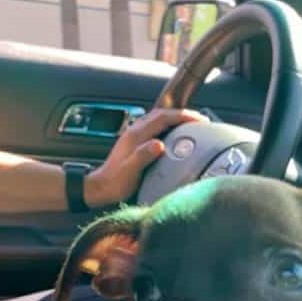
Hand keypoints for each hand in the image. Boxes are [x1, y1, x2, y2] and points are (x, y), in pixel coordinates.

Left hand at [84, 108, 206, 207]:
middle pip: (162, 113)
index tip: (199, 120)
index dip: (183, 116)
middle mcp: (135, 131)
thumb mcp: (131, 171)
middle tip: (200, 119)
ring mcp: (134, 135)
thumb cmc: (116, 183)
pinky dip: (168, 125)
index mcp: (136, 136)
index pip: (164, 118)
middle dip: (183, 114)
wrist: (101, 187)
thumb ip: (144, 155)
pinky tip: (173, 132)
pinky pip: (154, 126)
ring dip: (175, 117)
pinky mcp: (134, 141)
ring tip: (191, 123)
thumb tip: (159, 144)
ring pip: (158, 118)